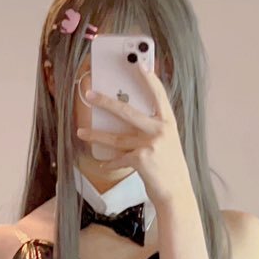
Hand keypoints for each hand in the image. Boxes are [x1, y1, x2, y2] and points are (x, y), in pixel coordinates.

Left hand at [78, 65, 192, 206]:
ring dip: (96, 135)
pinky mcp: (141, 159)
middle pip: (127, 111)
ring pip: (116, 137)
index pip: (158, 95)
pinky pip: (118, 158)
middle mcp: (160, 130)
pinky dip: (109, 163)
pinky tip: (102, 165)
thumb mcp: (167, 143)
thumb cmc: (170, 168)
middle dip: (105, 102)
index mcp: (168, 123)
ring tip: (81, 132)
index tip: (139, 64)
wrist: (176, 194)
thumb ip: (152, 130)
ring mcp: (150, 144)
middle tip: (89, 94)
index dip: (149, 79)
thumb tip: (126, 119)